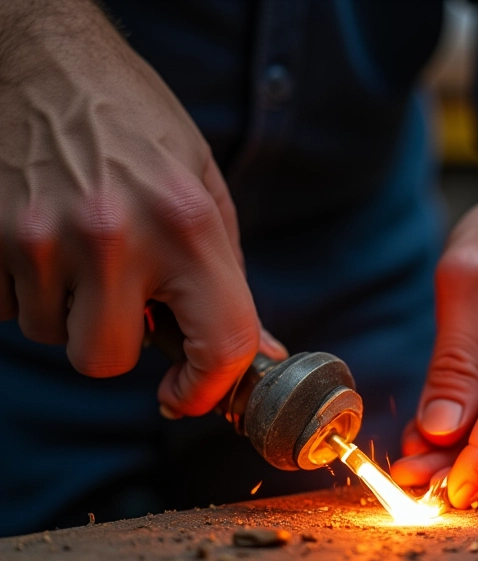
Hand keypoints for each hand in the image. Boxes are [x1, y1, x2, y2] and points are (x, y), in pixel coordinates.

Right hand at [0, 0, 280, 414]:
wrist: (41, 55)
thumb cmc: (135, 121)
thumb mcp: (202, 187)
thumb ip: (229, 278)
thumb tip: (258, 354)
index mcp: (186, 223)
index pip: (219, 344)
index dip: (208, 388)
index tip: (188, 395)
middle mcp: (113, 234)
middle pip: (104, 360)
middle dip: (113, 340)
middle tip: (118, 296)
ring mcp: (39, 235)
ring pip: (51, 334)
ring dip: (68, 308)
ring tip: (77, 244)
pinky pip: (7, 307)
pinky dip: (27, 287)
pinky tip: (42, 234)